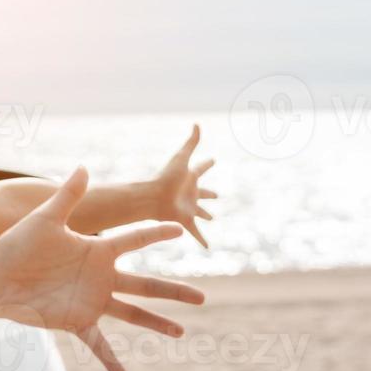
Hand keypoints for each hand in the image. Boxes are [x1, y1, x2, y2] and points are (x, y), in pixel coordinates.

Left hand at [0, 168, 204, 370]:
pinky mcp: (77, 321)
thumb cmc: (17, 245)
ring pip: (133, 314)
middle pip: (146, 284)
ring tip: (182, 333)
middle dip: (174, 291)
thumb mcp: (45, 218)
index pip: (134, 240)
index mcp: (96, 250)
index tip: (181, 228)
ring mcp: (92, 301)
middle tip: (202, 297)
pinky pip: (99, 345)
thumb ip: (67, 196)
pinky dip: (113, 364)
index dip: (157, 233)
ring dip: (157, 323)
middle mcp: (100, 276)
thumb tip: (84, 166)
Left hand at [149, 124, 217, 246]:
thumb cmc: (166, 177)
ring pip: (201, 212)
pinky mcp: (186, 220)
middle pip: (203, 192)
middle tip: (218, 195)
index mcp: (190, 177)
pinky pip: (197, 232)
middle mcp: (190, 192)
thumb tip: (197, 123)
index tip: (213, 159)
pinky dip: (202, 239)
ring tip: (212, 218)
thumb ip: (190, 142)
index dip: (208, 163)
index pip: (201, 167)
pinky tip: (208, 247)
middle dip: (210, 193)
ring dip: (206, 215)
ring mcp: (189, 207)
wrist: (152, 197)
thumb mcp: (181, 158)